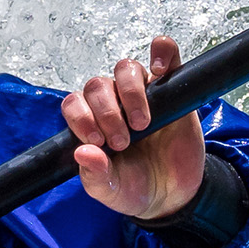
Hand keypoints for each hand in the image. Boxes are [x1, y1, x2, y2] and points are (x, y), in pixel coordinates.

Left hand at [64, 35, 202, 220]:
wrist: (174, 195)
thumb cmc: (136, 188)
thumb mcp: (111, 190)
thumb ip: (95, 175)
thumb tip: (82, 153)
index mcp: (91, 122)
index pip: (74, 103)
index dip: (81, 117)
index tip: (96, 141)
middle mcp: (113, 103)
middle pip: (97, 85)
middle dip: (106, 113)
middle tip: (122, 142)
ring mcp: (142, 93)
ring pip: (126, 69)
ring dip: (129, 93)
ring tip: (141, 123)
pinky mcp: (171, 87)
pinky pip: (166, 54)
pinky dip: (162, 52)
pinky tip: (160, 70)